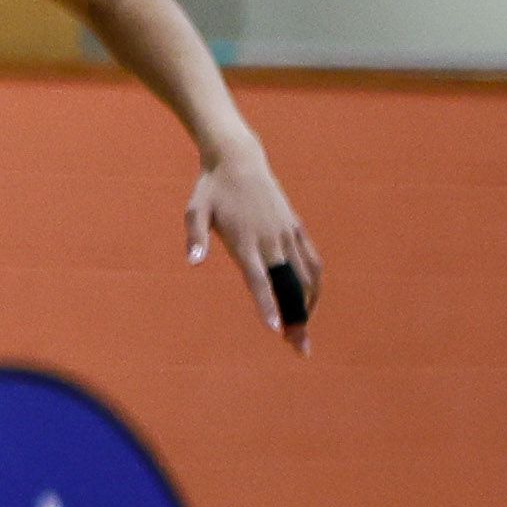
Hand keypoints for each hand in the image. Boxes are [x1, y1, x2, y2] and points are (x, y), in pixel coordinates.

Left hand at [186, 151, 324, 352]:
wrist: (238, 159)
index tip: (275, 329)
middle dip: (296, 317)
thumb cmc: (211, 189)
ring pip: (305, 275)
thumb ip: (195, 237)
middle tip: (300, 347)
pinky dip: (314, 281)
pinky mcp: (295, 227)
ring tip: (306, 330)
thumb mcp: (195, 210)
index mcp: (246, 241)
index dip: (267, 305)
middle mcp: (270, 240)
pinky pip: (311, 258)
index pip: (259, 280)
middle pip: (288, 285)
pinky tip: (312, 299)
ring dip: (308, 304)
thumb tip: (192, 260)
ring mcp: (286, 233)